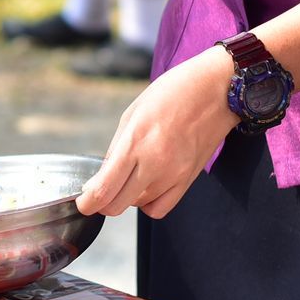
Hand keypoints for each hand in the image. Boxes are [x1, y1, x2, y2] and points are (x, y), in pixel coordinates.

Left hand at [76, 46, 236, 219]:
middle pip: (117, 205)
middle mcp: (154, 163)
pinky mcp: (188, 180)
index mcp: (135, 142)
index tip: (83, 202)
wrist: (216, 91)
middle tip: (100, 191)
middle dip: (102, 202)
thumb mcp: (133, 112)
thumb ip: (116, 147)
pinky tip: (146, 187)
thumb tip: (102, 176)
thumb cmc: (172, 93)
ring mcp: (173, 175)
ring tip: (129, 176)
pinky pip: (160, 208)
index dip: (88, 203)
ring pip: (137, 206)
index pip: (104, 189)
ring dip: (126, 198)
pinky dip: (147, 203)